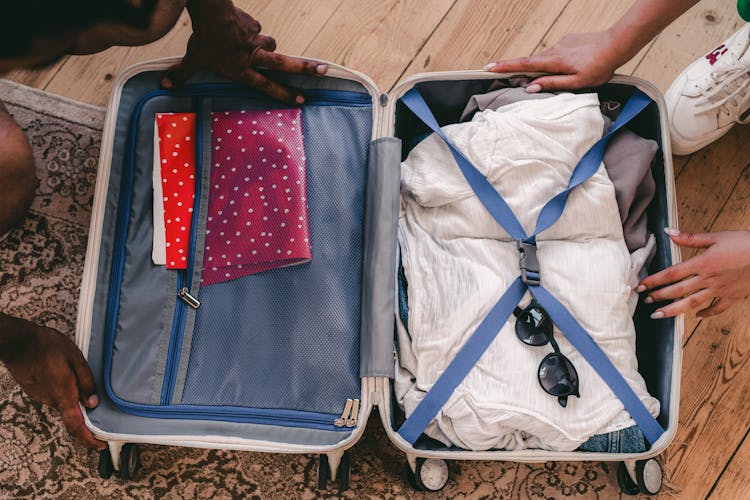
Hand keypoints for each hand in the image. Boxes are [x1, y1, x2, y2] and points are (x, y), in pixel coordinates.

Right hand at [0, 315, 104, 448]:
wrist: (18, 342)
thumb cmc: (47, 346)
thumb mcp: (76, 360)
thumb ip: (86, 383)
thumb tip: (93, 403)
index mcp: (64, 395)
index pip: (76, 427)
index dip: (89, 439)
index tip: (99, 445)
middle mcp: (51, 400)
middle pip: (71, 415)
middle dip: (85, 415)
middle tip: (98, 410)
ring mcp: (40, 396)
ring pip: (62, 403)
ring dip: (72, 399)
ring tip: (82, 384)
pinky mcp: (34, 390)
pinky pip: (53, 395)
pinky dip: (62, 392)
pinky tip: (66, 377)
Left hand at [161, 5, 326, 103]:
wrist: (211, 14)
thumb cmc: (204, 40)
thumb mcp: (192, 60)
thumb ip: (181, 73)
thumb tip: (165, 84)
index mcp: (243, 70)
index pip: (267, 86)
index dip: (283, 94)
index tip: (301, 100)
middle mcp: (255, 56)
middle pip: (285, 64)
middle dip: (305, 69)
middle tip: (323, 71)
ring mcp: (256, 39)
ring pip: (270, 44)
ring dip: (268, 47)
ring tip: (263, 47)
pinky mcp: (252, 24)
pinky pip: (255, 29)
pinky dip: (251, 30)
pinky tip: (241, 28)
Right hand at [484, 31, 621, 91]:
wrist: (617, 44)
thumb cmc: (600, 66)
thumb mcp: (577, 82)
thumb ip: (552, 84)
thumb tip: (531, 87)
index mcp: (555, 62)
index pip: (524, 64)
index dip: (505, 67)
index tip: (488, 68)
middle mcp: (555, 50)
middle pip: (532, 62)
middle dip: (521, 69)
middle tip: (512, 76)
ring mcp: (561, 44)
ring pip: (545, 59)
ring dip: (544, 68)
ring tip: (558, 76)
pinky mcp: (568, 41)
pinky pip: (556, 53)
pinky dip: (556, 62)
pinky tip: (572, 66)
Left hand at [637, 229, 749, 317]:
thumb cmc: (744, 243)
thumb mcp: (716, 236)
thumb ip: (689, 238)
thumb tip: (667, 232)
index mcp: (702, 263)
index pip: (671, 274)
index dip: (654, 280)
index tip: (640, 286)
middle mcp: (708, 279)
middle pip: (678, 291)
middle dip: (659, 296)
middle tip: (645, 301)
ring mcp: (720, 290)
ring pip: (692, 303)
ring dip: (674, 310)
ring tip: (659, 315)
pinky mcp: (733, 296)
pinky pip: (717, 309)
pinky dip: (706, 314)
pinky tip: (696, 316)